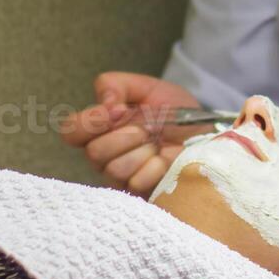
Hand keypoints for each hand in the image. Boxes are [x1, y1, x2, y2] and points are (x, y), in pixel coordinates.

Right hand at [59, 72, 210, 196]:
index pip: (71, 131)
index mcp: (101, 129)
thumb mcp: (147, 88)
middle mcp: (105, 155)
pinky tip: (165, 160)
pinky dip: (155, 167)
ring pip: (114, 169)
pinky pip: (136, 182)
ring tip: (157, 144)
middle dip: (125, 135)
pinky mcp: (140, 193)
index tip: (118, 110)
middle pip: (94, 152)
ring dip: (142, 151)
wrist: (206, 133)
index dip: (91, 121)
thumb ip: (116, 85)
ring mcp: (121, 177)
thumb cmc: (175, 112)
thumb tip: (104, 103)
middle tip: (146, 129)